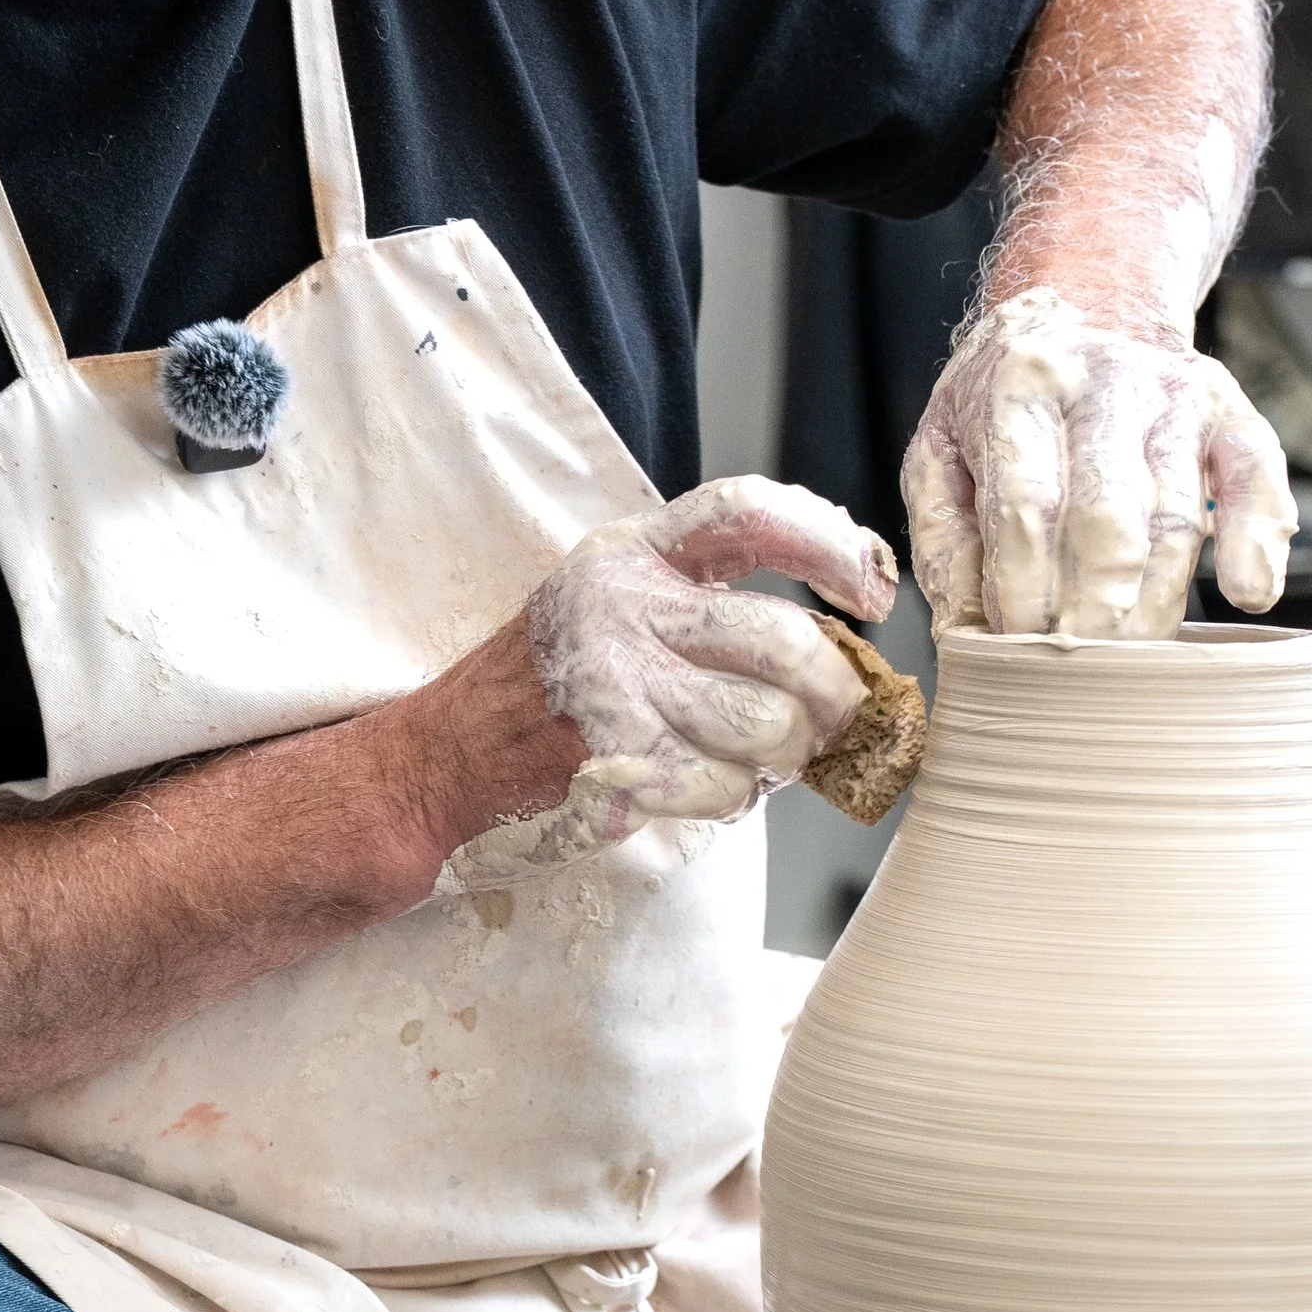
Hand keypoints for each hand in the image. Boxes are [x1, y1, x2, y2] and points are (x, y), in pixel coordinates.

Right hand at [443, 477, 895, 875]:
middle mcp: (622, 604)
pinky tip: (701, 788)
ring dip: (783, 757)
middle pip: (782, 639)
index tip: (870, 591)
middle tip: (832, 718)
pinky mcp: (613, 756)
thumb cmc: (547, 688)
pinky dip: (732, 798)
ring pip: (768, 725)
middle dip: (832, 692)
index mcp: (631, 553)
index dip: (827, 544)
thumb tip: (840, 651)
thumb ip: (704, 606)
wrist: (441, 760)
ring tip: (756, 758)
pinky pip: (726, 786)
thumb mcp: (612, 607)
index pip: (749, 513)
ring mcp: (615, 681)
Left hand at [902, 289, 1294, 637]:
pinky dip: (1259, 540)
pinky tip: (1249, 595)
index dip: (1026, 592)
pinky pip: (1256, 478)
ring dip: (1158, 604)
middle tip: (1080, 671)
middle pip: (1109, 518)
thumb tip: (967, 634)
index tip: (1020, 650)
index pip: (1027, 506)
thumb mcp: (942, 451)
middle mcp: (1102, 382)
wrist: (1086, 306)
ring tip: (1132, 662)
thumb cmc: (1005, 401)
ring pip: (1179, 516)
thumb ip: (946, 541)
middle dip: (1095, 611)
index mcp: (1019, 386)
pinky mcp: (1228, 410)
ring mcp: (1174, 394)